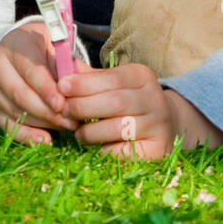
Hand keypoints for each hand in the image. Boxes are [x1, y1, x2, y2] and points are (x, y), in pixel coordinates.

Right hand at [0, 21, 79, 145]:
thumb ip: (74, 67)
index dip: (47, 90)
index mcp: (16, 44)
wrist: (21, 49)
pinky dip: (27, 135)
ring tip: (66, 127)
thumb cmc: (45, 49)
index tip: (63, 104)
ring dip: (43, 123)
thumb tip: (95, 87)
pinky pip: (7, 125)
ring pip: (16, 111)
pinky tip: (45, 139)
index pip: (31, 71)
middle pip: (22, 95)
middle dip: (48, 112)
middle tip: (72, 122)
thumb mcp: (59, 48)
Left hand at [59, 62, 222, 160]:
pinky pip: (123, 151)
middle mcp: (154, 98)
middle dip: (83, 106)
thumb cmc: (126, 102)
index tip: (61, 86)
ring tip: (78, 133)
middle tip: (64, 111)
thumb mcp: (112, 84)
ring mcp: (158, 125)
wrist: (162, 127)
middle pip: (115, 101)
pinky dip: (104, 149)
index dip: (85, 83)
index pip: (112, 77)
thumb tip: (60, 73)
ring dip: (91, 131)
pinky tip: (97, 146)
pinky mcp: (156, 150)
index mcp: (141, 76)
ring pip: (118, 127)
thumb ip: (89, 79)